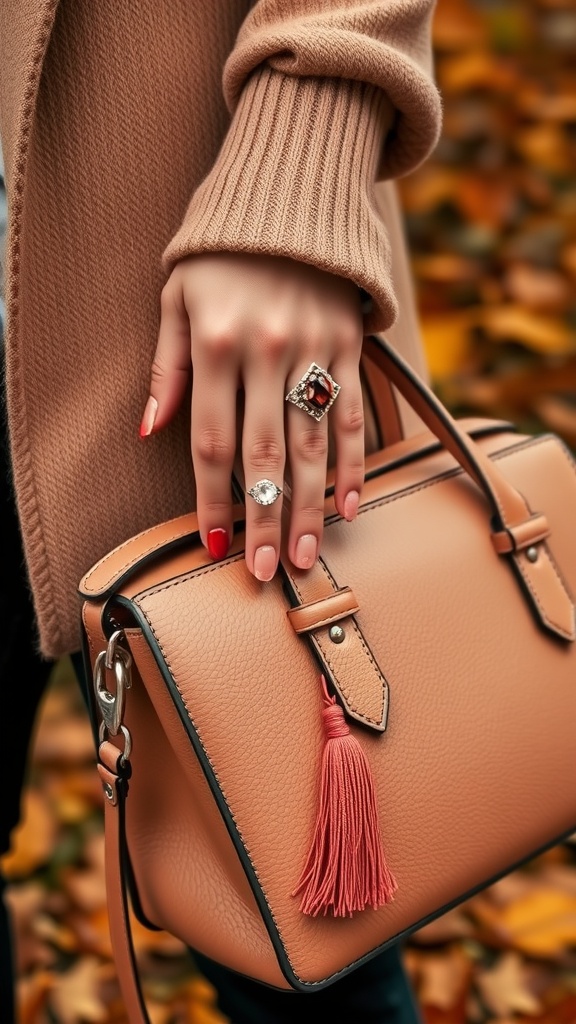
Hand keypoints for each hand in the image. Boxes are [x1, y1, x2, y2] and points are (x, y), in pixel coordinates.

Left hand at [141, 252, 364, 580]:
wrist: (289, 193)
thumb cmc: (220, 252)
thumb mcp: (176, 298)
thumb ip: (166, 369)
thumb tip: (148, 431)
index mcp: (217, 344)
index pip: (210, 441)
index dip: (211, 499)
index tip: (215, 544)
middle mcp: (268, 351)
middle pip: (265, 454)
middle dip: (265, 518)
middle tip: (269, 571)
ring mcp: (314, 349)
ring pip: (313, 444)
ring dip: (310, 504)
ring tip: (306, 554)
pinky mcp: (349, 344)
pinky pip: (352, 413)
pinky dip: (354, 462)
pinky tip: (348, 504)